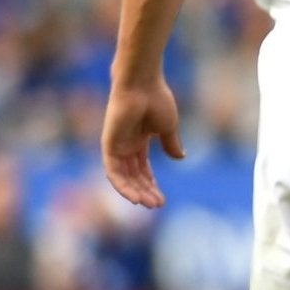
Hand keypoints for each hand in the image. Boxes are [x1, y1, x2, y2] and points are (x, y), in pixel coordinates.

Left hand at [104, 78, 184, 208]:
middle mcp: (125, 145)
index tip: (161, 198)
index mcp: (139, 140)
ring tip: (149, 204)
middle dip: (146, 191)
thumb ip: (171, 144)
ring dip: (135, 192)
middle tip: (158, 205)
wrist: (142, 85)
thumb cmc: (156, 99)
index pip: (142, 168)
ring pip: (123, 177)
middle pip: (133, 175)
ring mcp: (116, 146)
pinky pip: (113, 172)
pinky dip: (123, 185)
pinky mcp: (109, 146)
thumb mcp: (168, 127)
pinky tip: (135, 196)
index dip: (151, 183)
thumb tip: (180, 157)